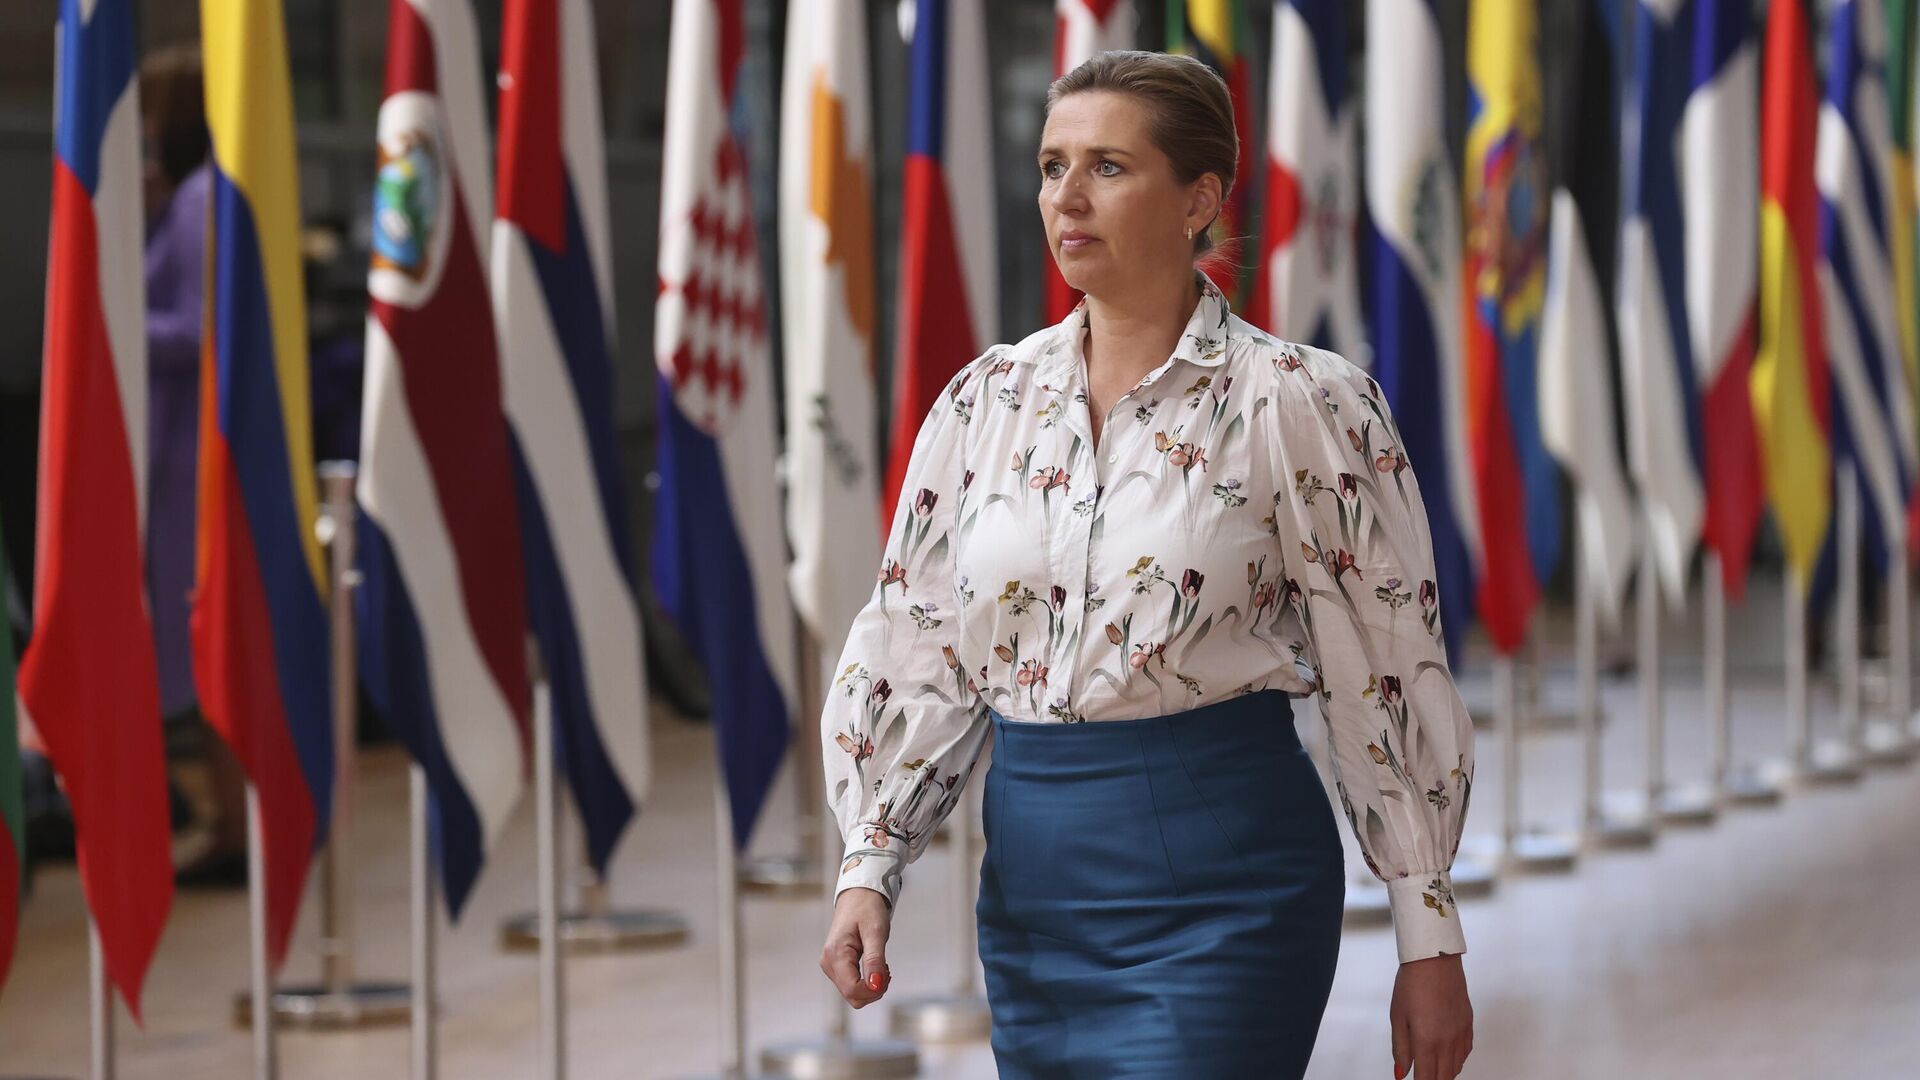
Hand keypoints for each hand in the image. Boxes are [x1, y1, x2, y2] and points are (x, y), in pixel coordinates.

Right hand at [819, 887, 892, 1007]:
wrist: (858, 894)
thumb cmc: (867, 908)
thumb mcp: (876, 932)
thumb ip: (875, 961)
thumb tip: (876, 986)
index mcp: (835, 955)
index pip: (853, 990)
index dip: (874, 989)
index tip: (888, 974)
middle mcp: (829, 963)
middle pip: (853, 996)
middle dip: (874, 989)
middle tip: (886, 969)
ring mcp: (831, 966)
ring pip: (853, 993)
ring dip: (871, 985)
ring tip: (880, 964)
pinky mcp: (837, 966)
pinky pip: (852, 984)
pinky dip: (867, 981)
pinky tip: (874, 965)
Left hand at [1390, 952, 1472, 1078]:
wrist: (1434, 960)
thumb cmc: (1412, 985)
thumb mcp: (1398, 1018)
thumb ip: (1401, 1049)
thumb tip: (1401, 1073)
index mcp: (1427, 1041)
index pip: (1427, 1078)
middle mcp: (1448, 1041)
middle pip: (1443, 1076)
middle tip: (1421, 1076)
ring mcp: (1461, 1033)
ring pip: (1456, 1067)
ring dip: (1444, 1073)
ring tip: (1431, 1069)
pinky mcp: (1469, 1025)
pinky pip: (1465, 1053)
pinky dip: (1456, 1060)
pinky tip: (1446, 1055)